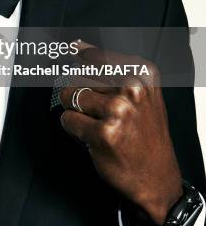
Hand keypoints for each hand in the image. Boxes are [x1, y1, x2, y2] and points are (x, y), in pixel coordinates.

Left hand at [59, 43, 182, 225]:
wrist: (157, 179)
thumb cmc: (145, 135)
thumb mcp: (142, 94)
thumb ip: (112, 70)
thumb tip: (76, 46)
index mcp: (142, 73)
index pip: (96, 55)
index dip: (80, 54)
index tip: (70, 47)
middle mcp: (132, 88)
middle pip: (79, 75)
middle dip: (80, 92)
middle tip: (97, 110)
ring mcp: (118, 110)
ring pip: (69, 95)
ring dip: (75, 111)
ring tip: (96, 123)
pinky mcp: (104, 133)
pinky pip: (67, 119)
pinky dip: (73, 128)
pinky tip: (92, 136)